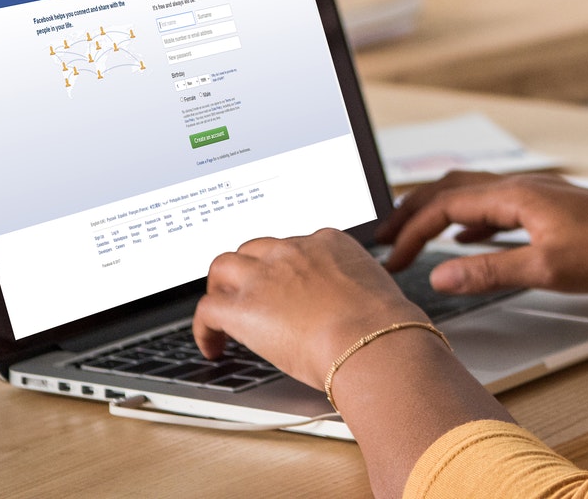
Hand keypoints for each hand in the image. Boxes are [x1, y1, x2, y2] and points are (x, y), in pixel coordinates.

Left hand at [193, 229, 421, 387]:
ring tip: (222, 313)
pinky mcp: (243, 307)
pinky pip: (207, 309)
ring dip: (220, 288)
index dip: (282, 267)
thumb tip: (354, 305)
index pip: (293, 245)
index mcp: (327, 241)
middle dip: (248, 271)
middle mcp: (293, 250)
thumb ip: (354, 288)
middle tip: (247, 295)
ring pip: (223, 267)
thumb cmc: (383, 326)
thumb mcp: (375, 289)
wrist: (372, 341)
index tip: (282, 285)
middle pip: (254, 249)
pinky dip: (204, 328)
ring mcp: (265, 275)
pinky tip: (212, 346)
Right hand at [379, 172, 587, 295]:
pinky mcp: (551, 212)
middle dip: (413, 211)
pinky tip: (467, 238)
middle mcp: (523, 187)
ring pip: (474, 195)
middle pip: (453, 189)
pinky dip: (470, 221)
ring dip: (439, 213)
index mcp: (517, 195)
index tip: (390, 259)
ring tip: (413, 233)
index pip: (445, 205)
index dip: (411, 231)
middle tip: (383, 236)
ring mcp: (538, 197)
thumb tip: (438, 274)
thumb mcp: (548, 269)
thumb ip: (491, 271)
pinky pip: (496, 209)